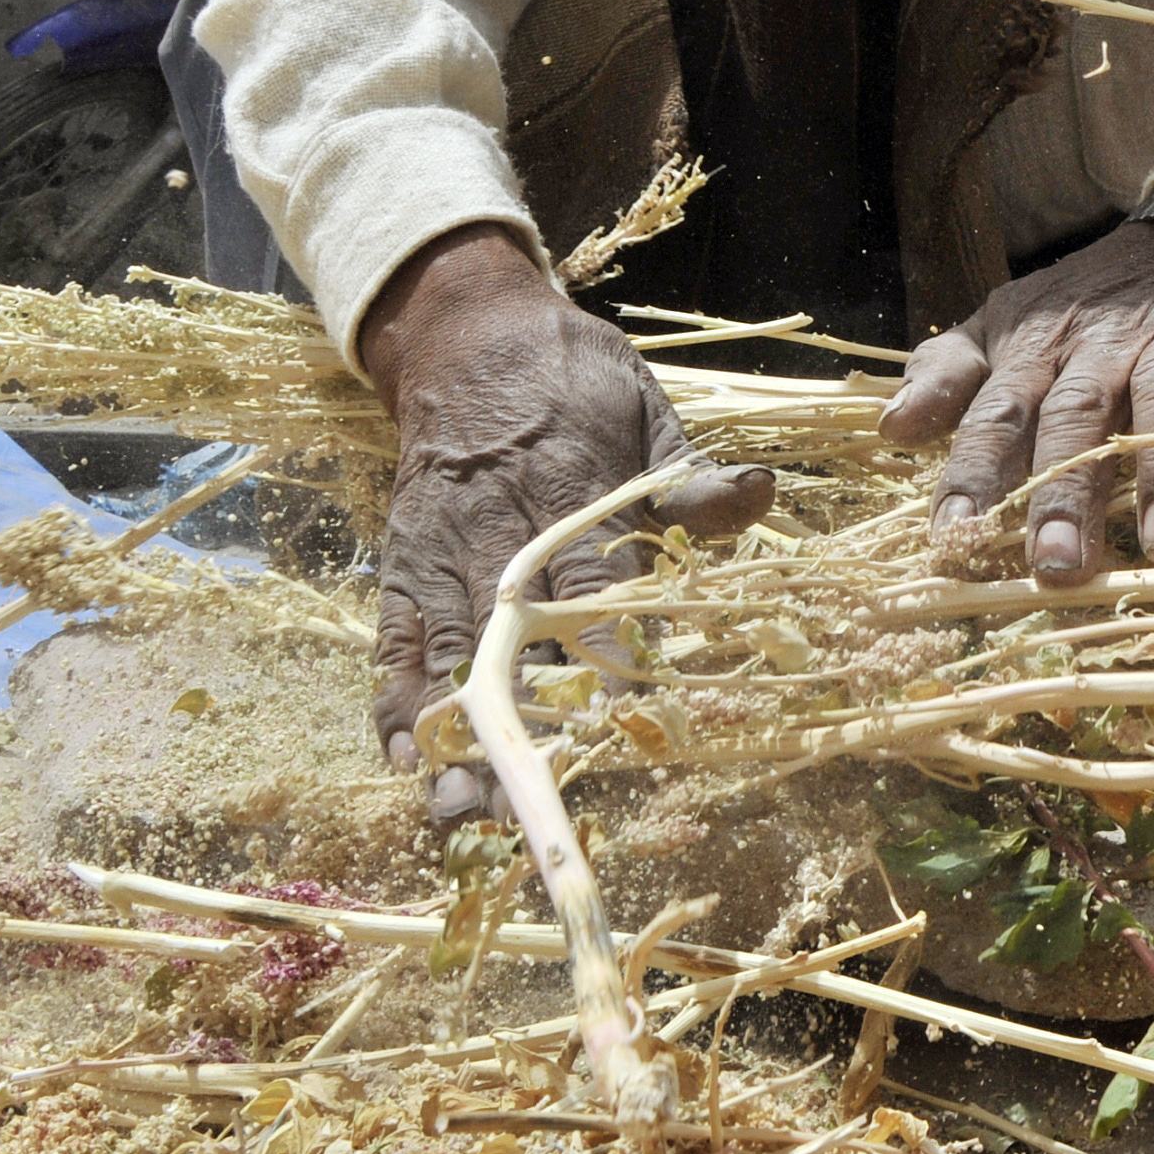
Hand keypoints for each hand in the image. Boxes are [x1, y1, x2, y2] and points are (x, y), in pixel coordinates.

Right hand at [361, 224, 772, 821]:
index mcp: (570, 495)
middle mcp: (499, 535)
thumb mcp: (646, 410)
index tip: (622, 729)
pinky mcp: (404, 565)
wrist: (468, 338)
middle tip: (526, 808)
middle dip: (518, 728)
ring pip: (443, 657)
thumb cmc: (575, 383)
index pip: (594, 590)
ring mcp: (443, 555)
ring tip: (459, 814)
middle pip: (508, 643)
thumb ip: (692, 477)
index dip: (607, 661)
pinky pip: (393, 642)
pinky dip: (394, 702)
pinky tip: (404, 763)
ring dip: (451, 738)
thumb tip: (760, 496)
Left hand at [875, 214, 1153, 585]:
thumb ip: (950, 375)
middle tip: (1055, 566)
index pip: (996, 416)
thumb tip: (892, 426)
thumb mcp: (1005, 326)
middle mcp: (1100, 345)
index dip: (974, 475)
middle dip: (1063, 492)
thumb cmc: (1087, 304)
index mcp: (1035, 351)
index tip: (956, 538)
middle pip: (1075, 419)